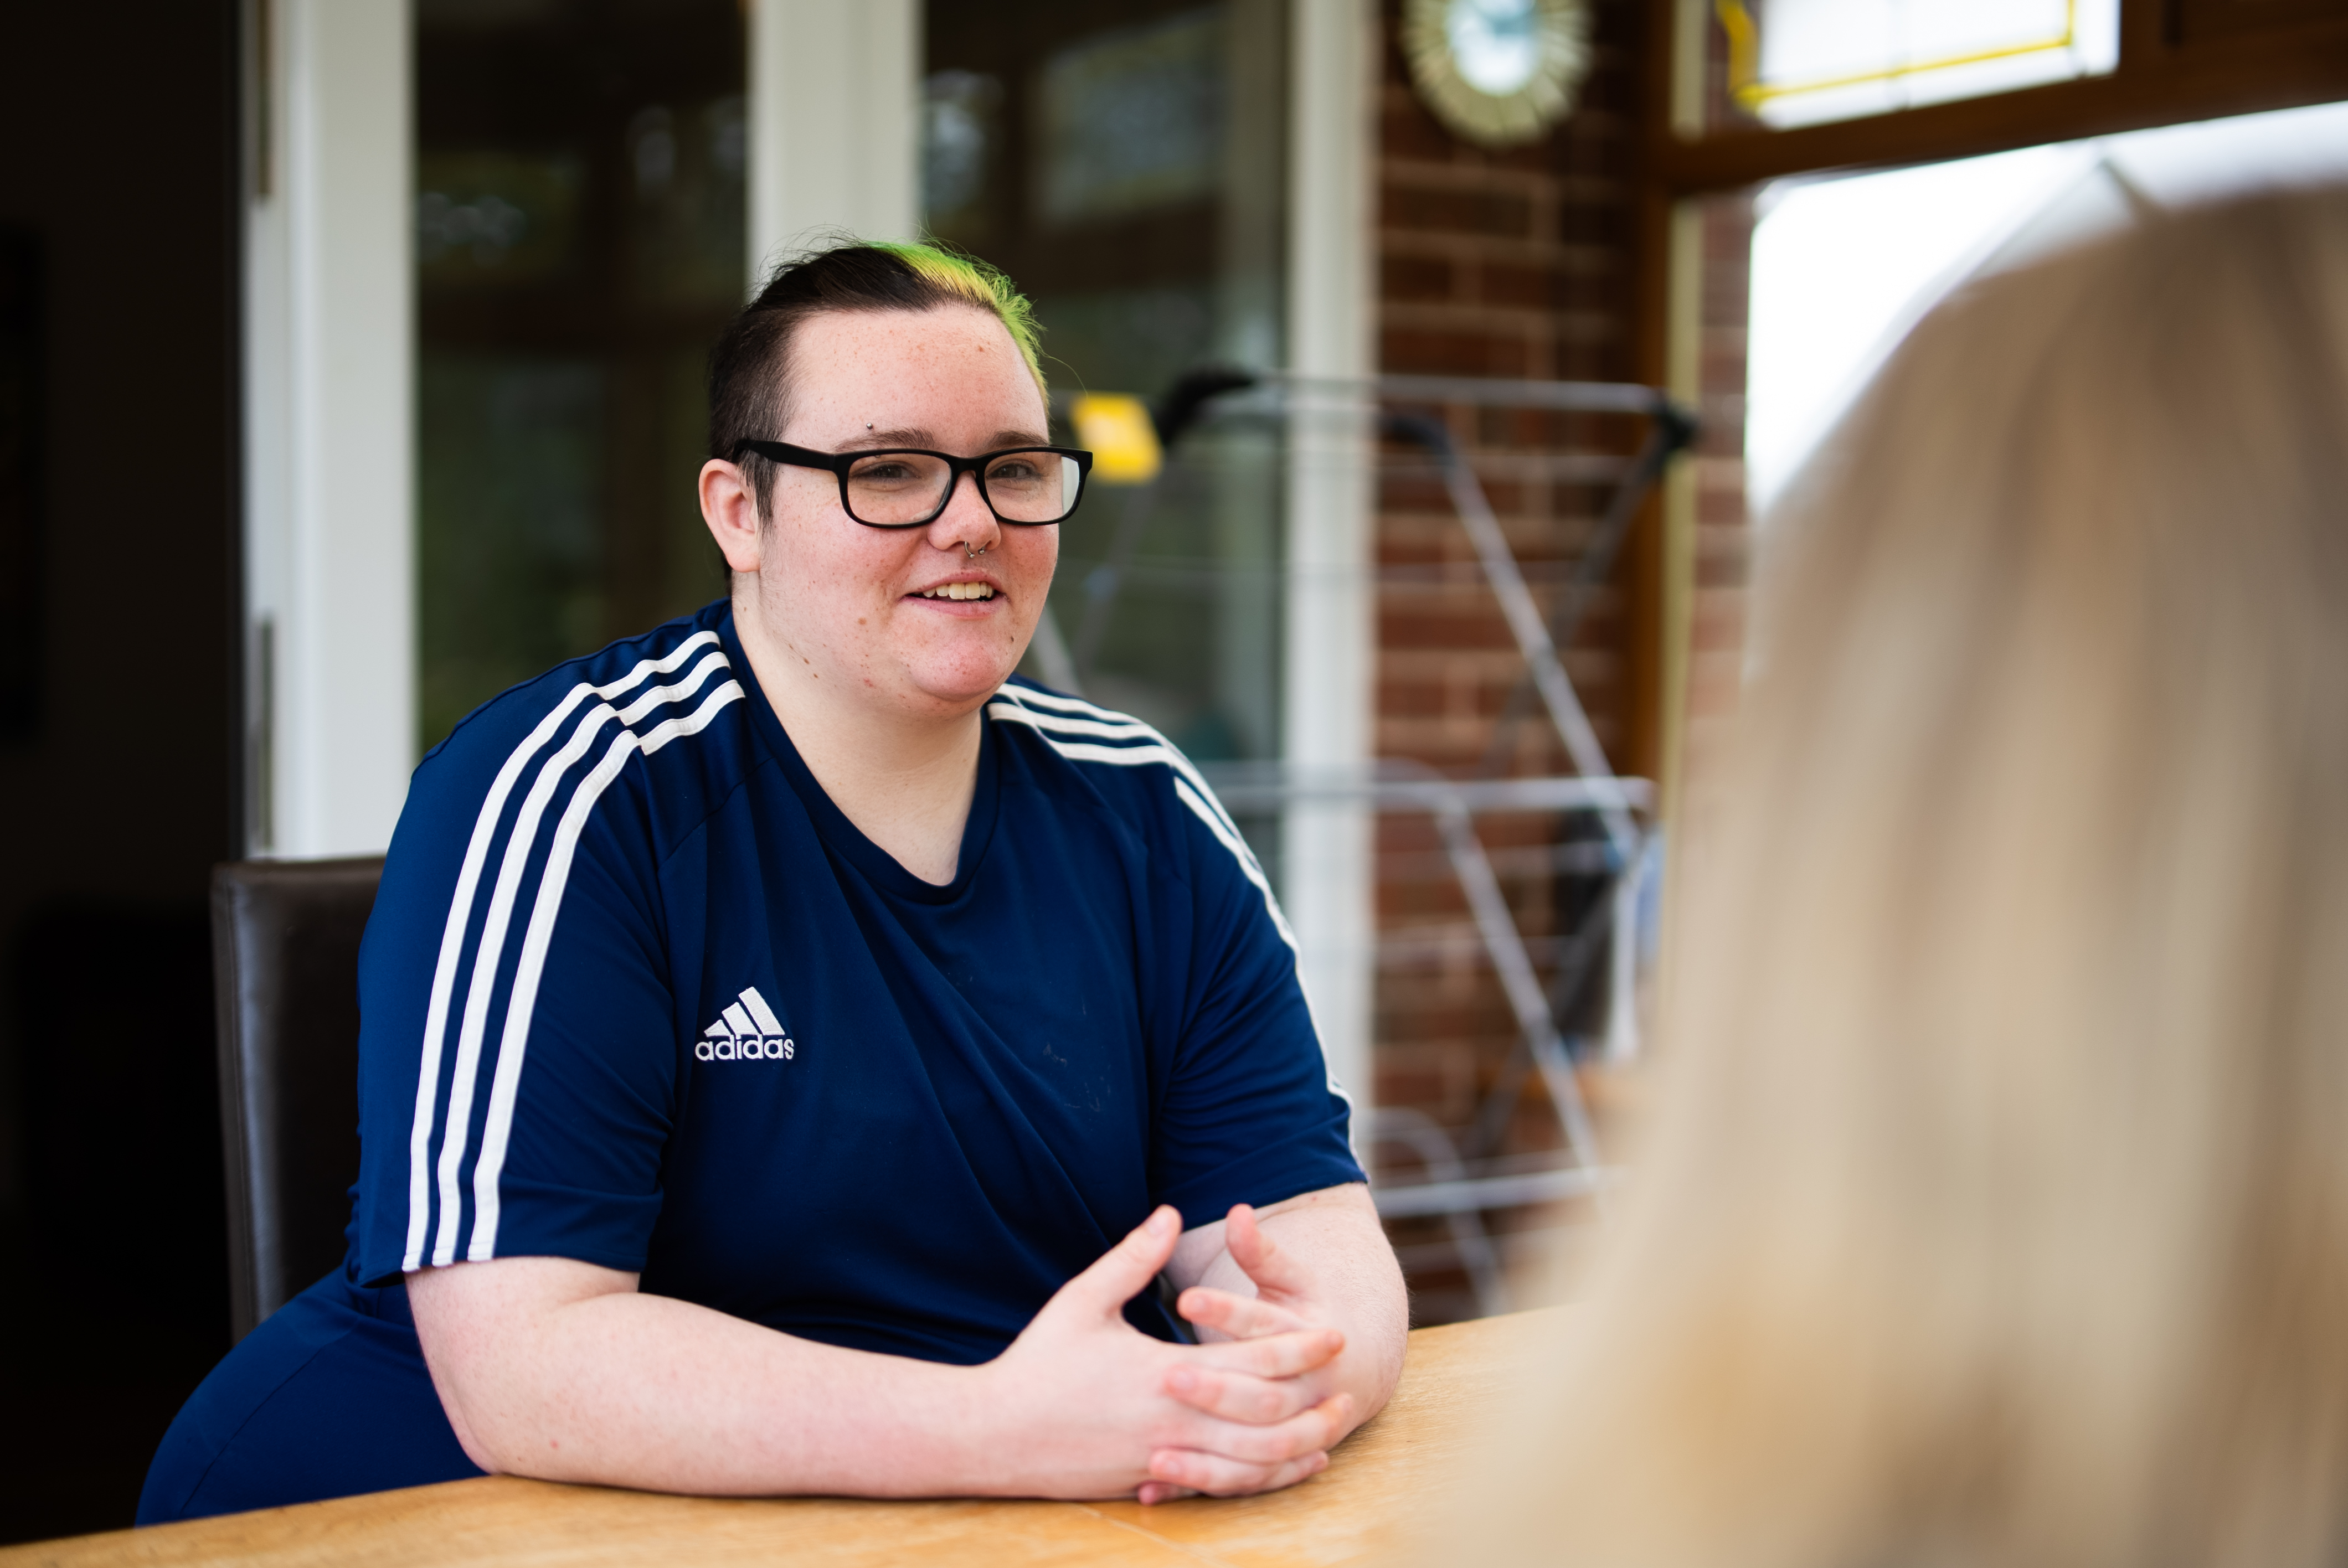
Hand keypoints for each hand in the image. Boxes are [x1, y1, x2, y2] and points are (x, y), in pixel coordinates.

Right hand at [975, 1206, 1352, 1501]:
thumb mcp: (1083, 1299)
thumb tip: (1169, 1211)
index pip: (1251, 1363)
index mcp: (1162, 1373)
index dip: (1298, 1348)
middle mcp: (1172, 1422)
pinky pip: (1220, 1488)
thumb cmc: (1038, 1361)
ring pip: (1249, 1463)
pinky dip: (1260, 1480)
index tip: (1333, 1331)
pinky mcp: (1149, 1484)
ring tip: (1331, 1430)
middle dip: (1313, 1402)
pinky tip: (1282, 1469)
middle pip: (1265, 1420)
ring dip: (1297, 1448)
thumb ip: (1132, 1258)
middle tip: (1350, 1385)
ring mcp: (1162, 1460)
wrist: (991, 1434)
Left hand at [1142, 1201, 1371, 1504]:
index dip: (1228, 1312)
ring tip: (1156, 1448)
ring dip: (1208, 1453)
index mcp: (1308, 1338)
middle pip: (1263, 1396)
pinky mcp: (1273, 1460)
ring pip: (1256, 1450)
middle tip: (1167, 1375)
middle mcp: (1308, 1391)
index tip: (1185, 1298)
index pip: (1267, 1326)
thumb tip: (1237, 1210)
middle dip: (1216, 1389)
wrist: (1355, 1371)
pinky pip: (1238, 1482)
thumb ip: (1261, 1252)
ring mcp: (1295, 1431)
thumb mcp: (1289, 1280)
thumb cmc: (1307, 1315)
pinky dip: (1199, 1484)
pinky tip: (1152, 1485)